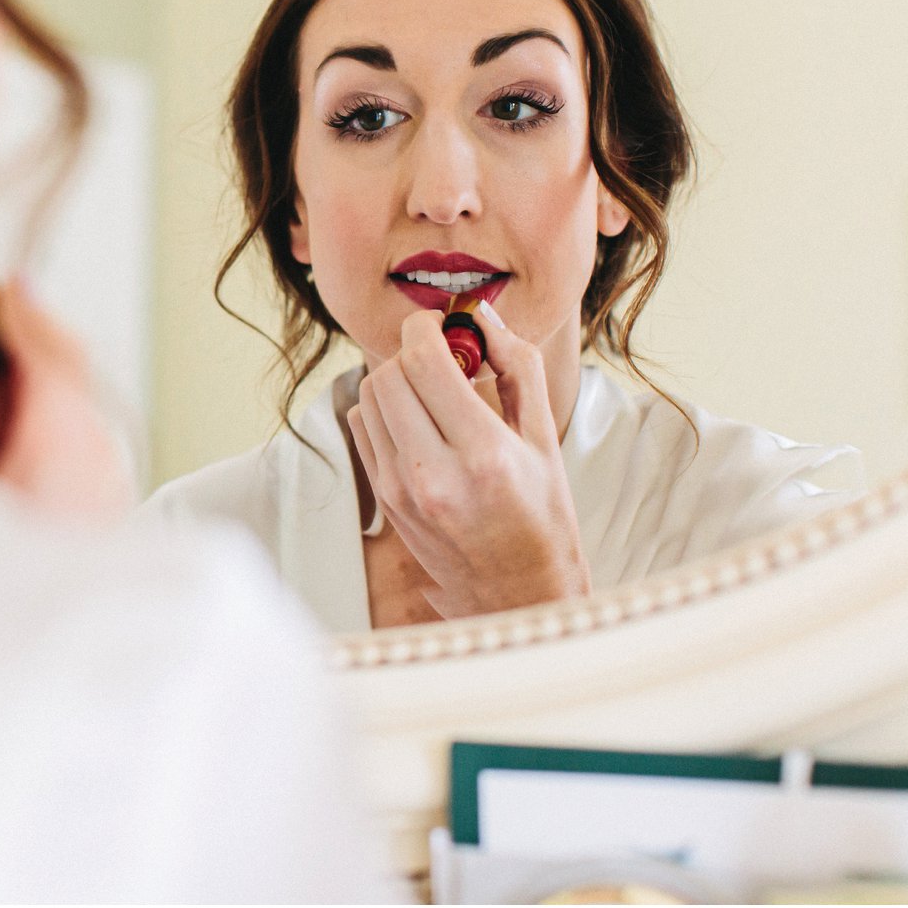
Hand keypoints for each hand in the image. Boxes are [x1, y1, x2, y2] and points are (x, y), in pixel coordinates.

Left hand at [345, 305, 589, 618]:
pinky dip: (383, 408)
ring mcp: (400, 490)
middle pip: (388, 373)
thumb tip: (482, 315)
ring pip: (368, 396)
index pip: (423, 360)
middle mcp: (433, 473)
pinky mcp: (384, 499)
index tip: (444, 324)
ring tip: (433, 391)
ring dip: (396, 378)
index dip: (426, 327)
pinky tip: (417, 419)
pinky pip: (362, 427)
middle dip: (412, 351)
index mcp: (483, 453)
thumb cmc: (542, 512)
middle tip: (444, 357)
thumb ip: (518, 367)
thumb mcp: (545, 438)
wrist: (517, 592)